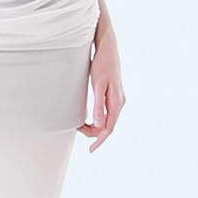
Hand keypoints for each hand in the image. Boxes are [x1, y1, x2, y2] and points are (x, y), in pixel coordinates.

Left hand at [79, 15, 124, 148]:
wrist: (108, 48)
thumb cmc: (103, 64)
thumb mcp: (98, 84)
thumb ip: (99, 105)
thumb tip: (97, 124)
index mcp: (117, 102)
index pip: (109, 128)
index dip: (100, 140)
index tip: (91, 149)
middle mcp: (119, 103)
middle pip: (108, 126)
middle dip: (94, 133)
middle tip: (78, 130)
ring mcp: (117, 99)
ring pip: (107, 120)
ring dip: (95, 126)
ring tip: (80, 125)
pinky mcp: (112, 95)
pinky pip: (106, 113)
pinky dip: (97, 119)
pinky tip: (88, 118)